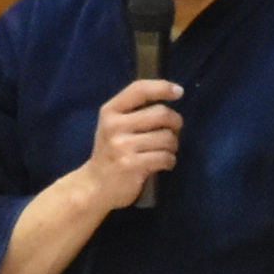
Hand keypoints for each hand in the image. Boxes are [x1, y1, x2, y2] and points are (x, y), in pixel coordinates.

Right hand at [75, 78, 182, 213]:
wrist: (94, 186)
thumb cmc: (110, 152)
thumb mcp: (113, 126)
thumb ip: (134, 112)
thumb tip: (171, 100)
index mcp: (110, 111)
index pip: (139, 89)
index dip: (162, 88)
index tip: (179, 91)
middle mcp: (114, 126)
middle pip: (161, 113)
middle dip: (175, 123)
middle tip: (173, 132)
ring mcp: (122, 146)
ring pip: (167, 137)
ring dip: (173, 146)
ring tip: (165, 151)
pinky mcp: (131, 165)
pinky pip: (165, 157)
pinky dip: (170, 161)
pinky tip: (163, 164)